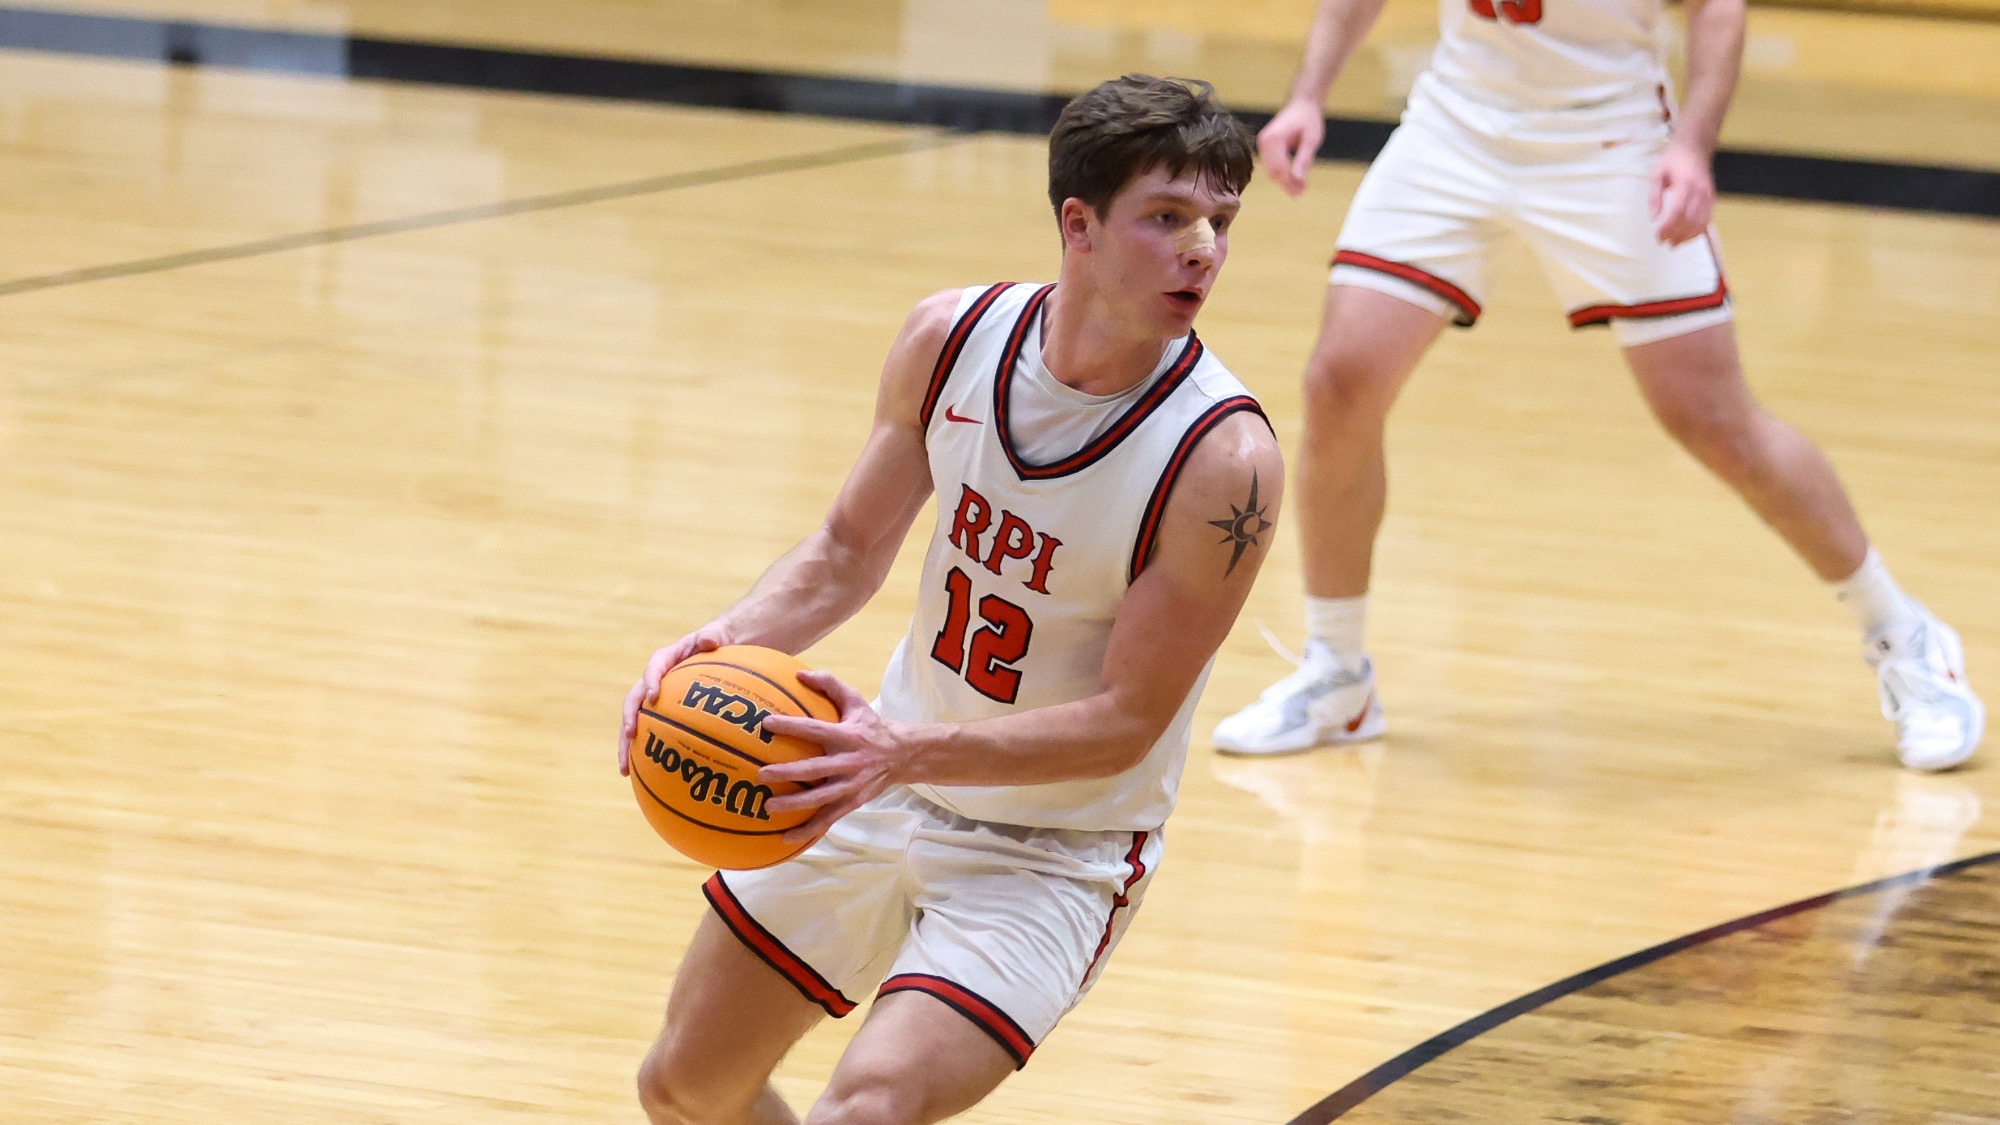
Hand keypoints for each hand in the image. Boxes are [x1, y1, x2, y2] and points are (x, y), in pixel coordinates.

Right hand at [617, 623, 733, 775]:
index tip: (653, 696)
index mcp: (667, 658)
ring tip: (625, 770)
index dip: (651, 680)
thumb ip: (713, 636)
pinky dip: (647, 756)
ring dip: (627, 746)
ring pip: (637, 723)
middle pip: (635, 700)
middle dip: (629, 719)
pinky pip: (652, 736)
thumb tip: (709, 639)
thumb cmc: (719, 642)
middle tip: (630, 736)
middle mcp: (655, 680)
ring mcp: (656, 700)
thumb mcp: (718, 636)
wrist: (721, 651)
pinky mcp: (663, 717)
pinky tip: (648, 780)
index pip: (654, 666)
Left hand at [758, 670, 910, 843]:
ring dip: (794, 805)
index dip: (791, 727)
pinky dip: (809, 829)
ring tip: (768, 807)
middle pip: (814, 770)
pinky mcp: (852, 802)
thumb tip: (799, 674)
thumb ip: (829, 684)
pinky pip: (828, 818)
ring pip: (820, 799)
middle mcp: (848, 762)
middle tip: (761, 774)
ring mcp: (851, 785)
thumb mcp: (855, 701)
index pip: (815, 730)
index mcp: (847, 736)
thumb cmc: (871, 726)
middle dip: (787, 772)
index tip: (766, 724)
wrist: (902, 755)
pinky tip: (786, 837)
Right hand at [1256, 101, 1324, 197]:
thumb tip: (1298, 179)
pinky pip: (1271, 166)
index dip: (1290, 182)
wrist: (1302, 104)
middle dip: (1286, 184)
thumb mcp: (1311, 140)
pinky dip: (1282, 174)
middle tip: (1301, 193)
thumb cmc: (1308, 119)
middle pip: (1273, 172)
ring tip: (1300, 188)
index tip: (1301, 192)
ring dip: (1284, 181)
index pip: (1279, 168)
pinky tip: (1294, 179)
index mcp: (1273, 138)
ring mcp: (1262, 144)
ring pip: (1271, 171)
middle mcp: (1264, 142)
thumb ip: (1303, 160)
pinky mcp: (1265, 147)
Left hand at [1650, 141, 1715, 245]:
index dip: (1668, 228)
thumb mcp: (1657, 174)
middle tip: (1664, 242)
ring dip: (1688, 237)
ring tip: (1675, 243)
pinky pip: (1708, 219)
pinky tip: (1688, 236)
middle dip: (1676, 235)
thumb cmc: (1674, 159)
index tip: (1658, 236)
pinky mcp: (1712, 198)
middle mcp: (1700, 191)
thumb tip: (1654, 217)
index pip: (1677, 213)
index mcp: (1685, 184)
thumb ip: (1654, 196)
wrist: (1695, 146)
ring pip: (1701, 223)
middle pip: (1690, 221)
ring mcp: (1709, 195)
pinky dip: (1698, 231)